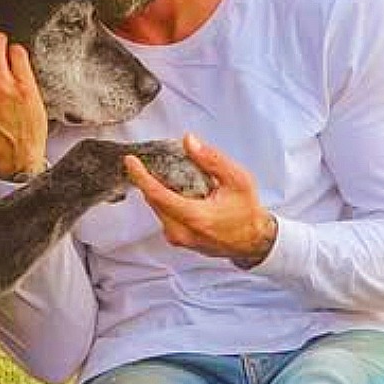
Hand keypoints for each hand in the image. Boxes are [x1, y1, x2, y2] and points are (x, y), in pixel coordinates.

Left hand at [124, 133, 277, 264]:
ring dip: (159, 190)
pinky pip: (163, 215)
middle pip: (154, 200)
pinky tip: (181, 193)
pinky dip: (166, 201)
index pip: (158, 195)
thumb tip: (189, 142)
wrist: (253, 241)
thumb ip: (212, 160)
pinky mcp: (178, 240)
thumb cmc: (247, 212)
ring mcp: (178, 238)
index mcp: (195, 217)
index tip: (131, 161)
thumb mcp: (237, 180)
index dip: (141, 176)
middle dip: (151, 179)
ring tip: (176, 178)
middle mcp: (181, 231)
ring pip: (157, 208)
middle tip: (155, 162)